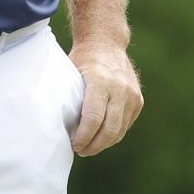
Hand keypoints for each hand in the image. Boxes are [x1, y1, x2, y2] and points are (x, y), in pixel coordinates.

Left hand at [67, 39, 142, 156]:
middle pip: (109, 129)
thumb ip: (68, 98)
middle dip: (93, 146)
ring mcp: (132, 95)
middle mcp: (120, 89)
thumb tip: (55, 126)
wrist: (106, 42)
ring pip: (119, 131)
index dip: (83, 137)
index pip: (93, 118)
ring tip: (89, 147)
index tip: (74, 145)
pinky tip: (101, 135)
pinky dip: (113, 133)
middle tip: (81, 151)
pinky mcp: (138, 100)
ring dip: (104, 144)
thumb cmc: (82, 60)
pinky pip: (125, 125)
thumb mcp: (70, 74)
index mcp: (100, 81)